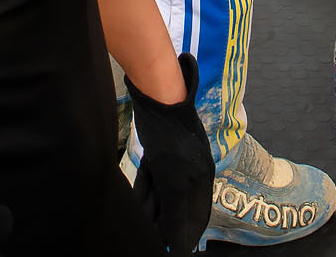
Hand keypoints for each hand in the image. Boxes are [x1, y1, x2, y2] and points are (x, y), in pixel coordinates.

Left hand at [127, 54, 211, 256]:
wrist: (158, 94)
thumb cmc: (170, 136)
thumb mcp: (172, 178)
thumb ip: (176, 211)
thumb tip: (180, 245)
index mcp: (201, 180)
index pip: (196, 218)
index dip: (186, 236)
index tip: (171, 250)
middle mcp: (191, 173)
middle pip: (178, 208)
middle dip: (165, 224)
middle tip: (150, 240)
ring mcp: (175, 163)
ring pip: (163, 195)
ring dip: (151, 209)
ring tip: (138, 224)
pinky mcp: (160, 154)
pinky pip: (153, 181)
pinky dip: (144, 191)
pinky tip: (134, 201)